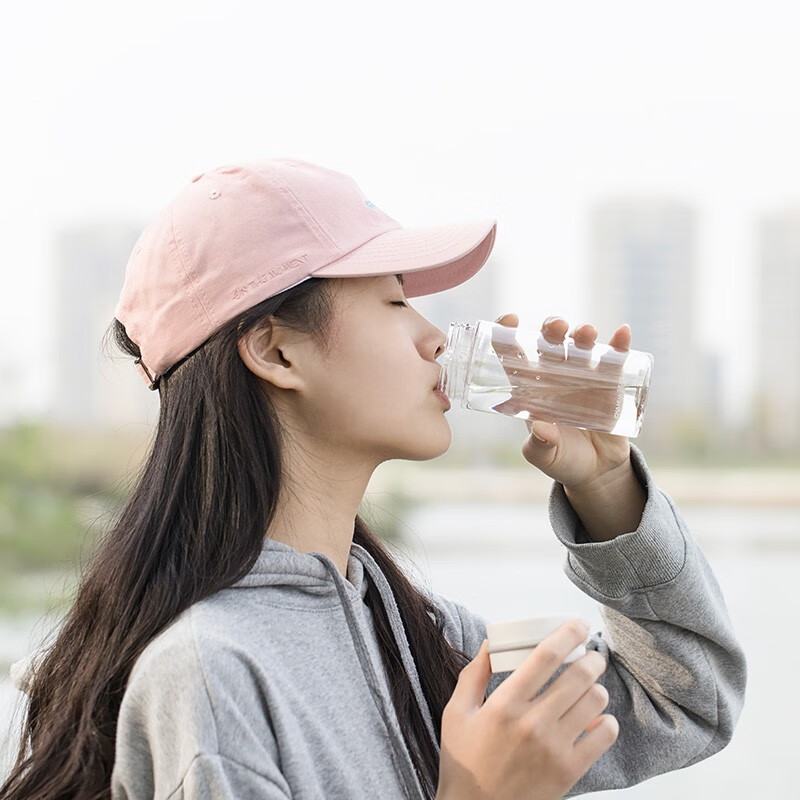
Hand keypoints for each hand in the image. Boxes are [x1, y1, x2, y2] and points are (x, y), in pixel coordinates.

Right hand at [437, 620, 618, 799]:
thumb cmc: (465, 761)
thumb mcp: (457, 712)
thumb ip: (474, 674)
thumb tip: (491, 644)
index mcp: (504, 704)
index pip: (545, 657)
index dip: (567, 634)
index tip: (578, 623)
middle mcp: (532, 723)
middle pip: (578, 676)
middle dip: (591, 658)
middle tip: (590, 655)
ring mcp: (554, 748)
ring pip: (594, 702)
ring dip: (596, 687)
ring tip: (590, 687)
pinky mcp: (569, 771)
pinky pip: (604, 736)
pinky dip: (606, 722)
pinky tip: (596, 719)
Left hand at [492, 314, 631, 489]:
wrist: (596, 472)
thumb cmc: (561, 460)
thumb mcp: (545, 457)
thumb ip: (540, 445)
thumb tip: (543, 429)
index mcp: (530, 389)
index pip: (514, 356)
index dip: (508, 335)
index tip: (509, 319)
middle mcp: (555, 377)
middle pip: (550, 345)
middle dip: (551, 330)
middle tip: (556, 328)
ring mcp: (583, 377)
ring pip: (580, 347)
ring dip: (582, 335)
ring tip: (587, 333)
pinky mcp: (610, 384)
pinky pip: (614, 360)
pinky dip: (619, 345)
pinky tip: (623, 334)